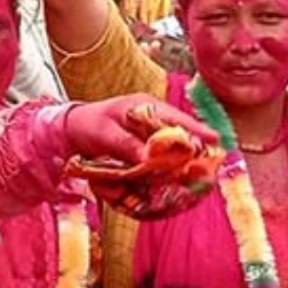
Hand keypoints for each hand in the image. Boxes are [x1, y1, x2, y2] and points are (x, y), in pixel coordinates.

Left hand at [64, 94, 219, 164]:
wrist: (72, 129)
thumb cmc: (88, 125)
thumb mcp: (105, 133)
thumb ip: (126, 144)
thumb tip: (148, 158)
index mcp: (145, 106)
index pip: (175, 117)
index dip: (196, 129)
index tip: (214, 140)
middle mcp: (152, 118)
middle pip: (181, 133)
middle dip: (195, 148)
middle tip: (211, 165)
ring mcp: (150, 133)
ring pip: (172, 147)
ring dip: (182, 160)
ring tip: (198, 176)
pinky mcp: (145, 147)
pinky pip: (161, 156)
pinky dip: (166, 167)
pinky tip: (173, 180)